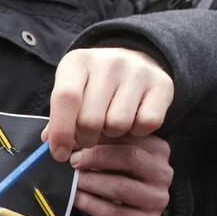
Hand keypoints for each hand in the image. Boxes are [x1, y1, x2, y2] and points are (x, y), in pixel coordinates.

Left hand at [43, 47, 172, 158]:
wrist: (134, 63)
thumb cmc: (92, 86)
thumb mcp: (71, 94)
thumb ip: (58, 119)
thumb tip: (54, 145)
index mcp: (78, 61)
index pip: (66, 98)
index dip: (61, 132)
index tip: (59, 154)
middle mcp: (109, 62)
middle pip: (91, 119)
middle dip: (85, 139)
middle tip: (86, 139)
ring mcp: (138, 71)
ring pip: (118, 125)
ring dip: (111, 135)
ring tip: (109, 124)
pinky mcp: (162, 84)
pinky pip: (147, 124)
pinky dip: (138, 131)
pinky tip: (132, 121)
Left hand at [70, 134, 172, 215]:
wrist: (131, 214)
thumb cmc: (118, 177)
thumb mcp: (111, 155)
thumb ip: (93, 140)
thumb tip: (56, 135)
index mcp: (158, 148)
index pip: (129, 134)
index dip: (98, 134)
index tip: (75, 138)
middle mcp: (163, 172)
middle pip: (130, 157)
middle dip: (96, 157)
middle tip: (73, 160)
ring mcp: (157, 199)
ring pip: (121, 187)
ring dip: (91, 182)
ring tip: (72, 180)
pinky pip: (114, 212)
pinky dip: (91, 205)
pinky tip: (76, 199)